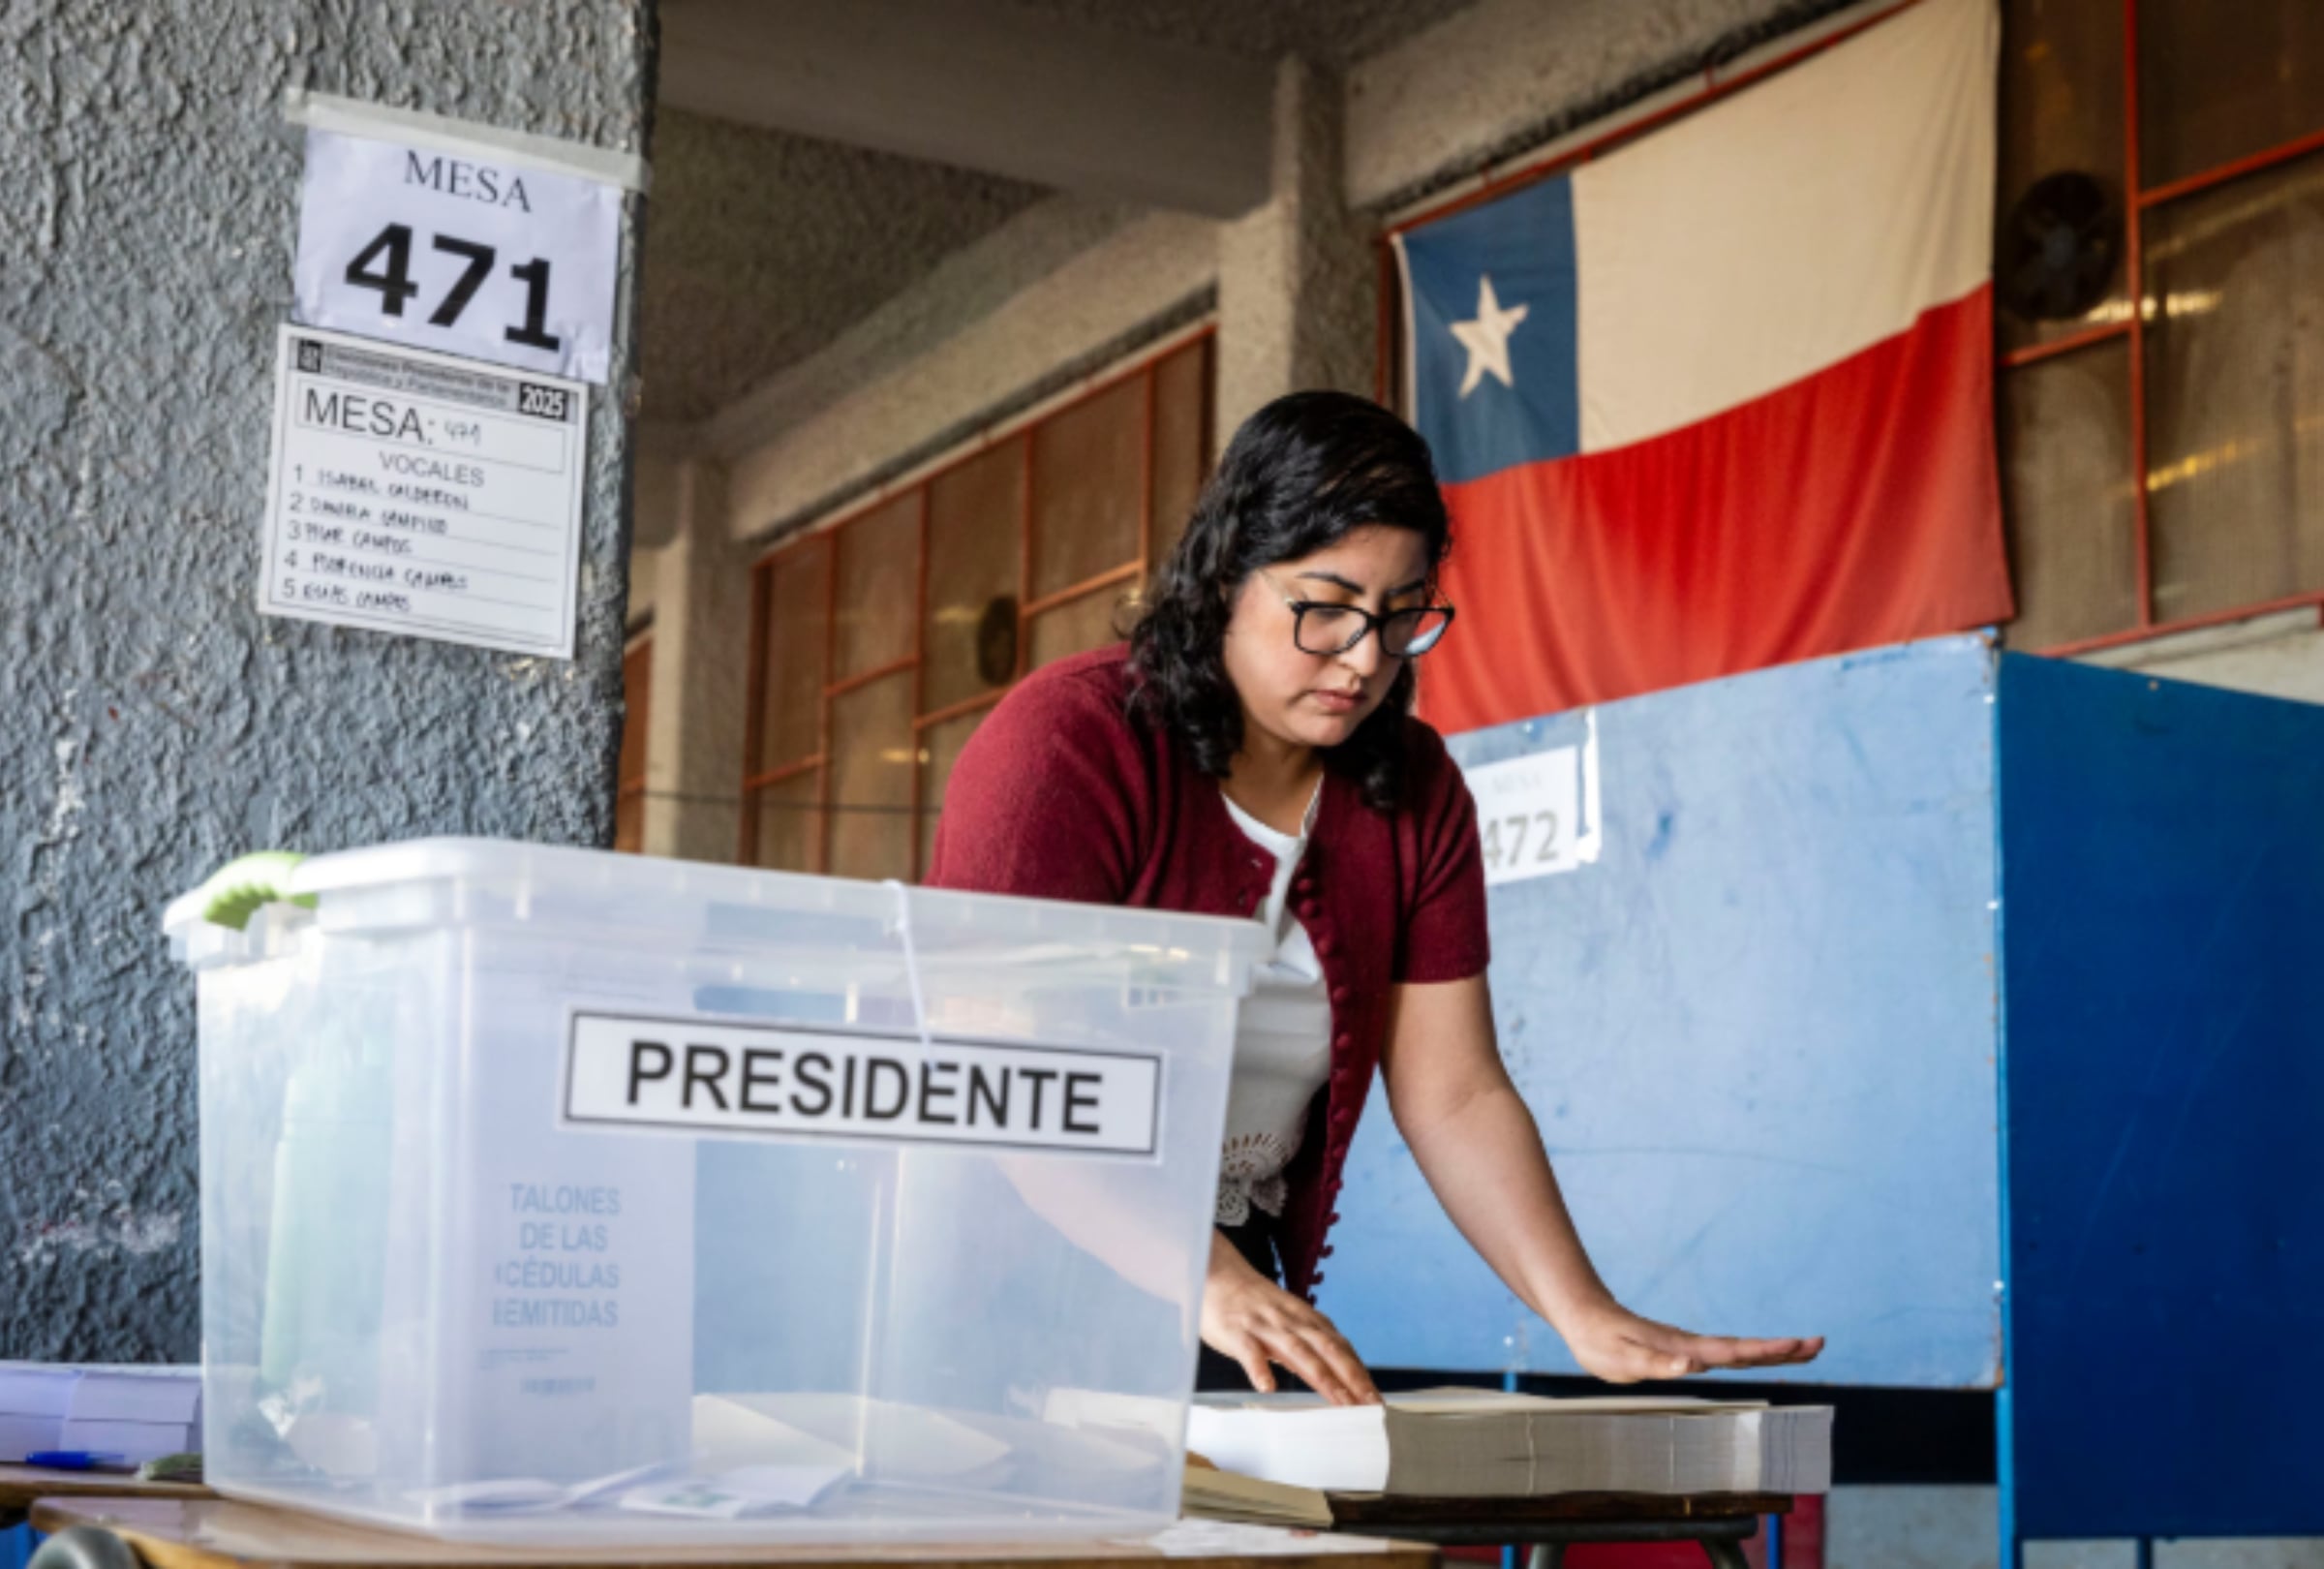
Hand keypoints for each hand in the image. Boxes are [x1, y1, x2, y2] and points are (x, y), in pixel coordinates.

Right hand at [1201, 1232, 1380, 1404]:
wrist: (1217, 1274)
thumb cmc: (1253, 1304)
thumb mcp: (1288, 1321)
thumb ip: (1310, 1344)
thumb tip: (1338, 1372)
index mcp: (1306, 1319)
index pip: (1340, 1347)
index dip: (1360, 1374)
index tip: (1376, 1400)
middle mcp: (1291, 1321)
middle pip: (1328, 1349)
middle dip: (1352, 1378)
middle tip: (1369, 1405)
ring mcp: (1265, 1326)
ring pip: (1298, 1351)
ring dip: (1322, 1377)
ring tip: (1339, 1401)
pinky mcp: (1237, 1331)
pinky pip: (1249, 1351)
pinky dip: (1259, 1368)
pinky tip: (1267, 1387)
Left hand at [1557, 1298, 1823, 1382]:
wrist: (1582, 1315)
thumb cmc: (1599, 1339)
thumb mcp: (1621, 1357)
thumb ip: (1655, 1362)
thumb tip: (1688, 1366)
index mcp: (1684, 1349)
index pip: (1734, 1352)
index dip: (1767, 1351)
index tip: (1799, 1345)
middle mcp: (1692, 1347)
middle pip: (1746, 1349)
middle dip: (1783, 1350)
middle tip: (1819, 1345)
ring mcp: (1688, 1347)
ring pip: (1736, 1350)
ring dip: (1770, 1351)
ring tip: (1801, 1349)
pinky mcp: (1680, 1351)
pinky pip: (1721, 1353)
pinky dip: (1746, 1354)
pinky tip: (1755, 1357)